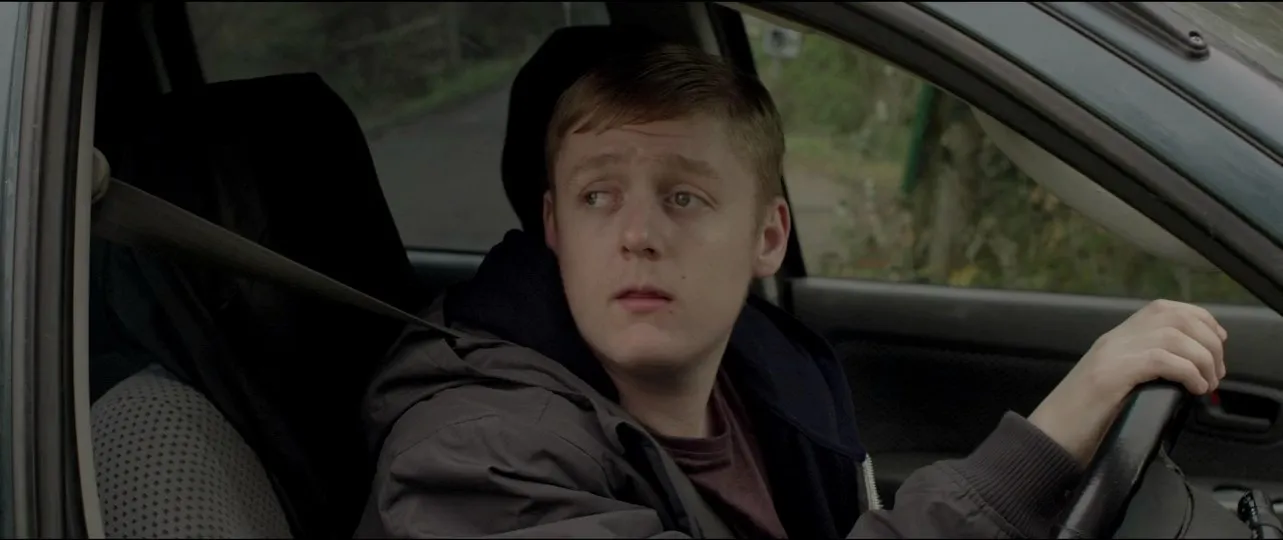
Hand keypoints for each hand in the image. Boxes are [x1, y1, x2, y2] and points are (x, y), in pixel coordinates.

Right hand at [1028, 299, 1226, 464]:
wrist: (1049, 437)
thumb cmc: (1083, 422)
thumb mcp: (1117, 387)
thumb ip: (1143, 372)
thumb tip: (1185, 376)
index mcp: (1115, 341)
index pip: (1164, 308)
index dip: (1200, 319)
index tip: (1217, 342)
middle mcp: (1114, 340)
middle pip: (1175, 316)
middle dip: (1208, 341)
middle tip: (1216, 372)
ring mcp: (1111, 354)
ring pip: (1173, 335)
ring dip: (1202, 359)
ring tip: (1206, 383)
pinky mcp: (1110, 374)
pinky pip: (1161, 359)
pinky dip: (1188, 372)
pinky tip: (1192, 388)